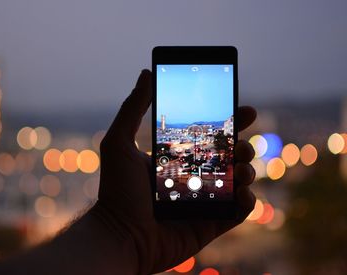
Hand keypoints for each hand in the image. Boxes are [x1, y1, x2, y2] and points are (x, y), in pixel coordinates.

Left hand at [91, 69, 256, 273]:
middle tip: (241, 141)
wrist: (119, 235)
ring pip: (239, 180)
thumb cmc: (117, 191)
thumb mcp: (118, 142)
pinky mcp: (212, 223)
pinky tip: (242, 191)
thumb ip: (133, 108)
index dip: (230, 123)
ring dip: (248, 169)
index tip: (243, 109)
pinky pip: (239, 211)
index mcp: (178, 158)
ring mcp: (204, 200)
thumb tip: (146, 73)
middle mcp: (193, 176)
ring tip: (239, 166)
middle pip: (229, 156)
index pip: (209, 137)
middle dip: (242, 144)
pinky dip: (248, 200)